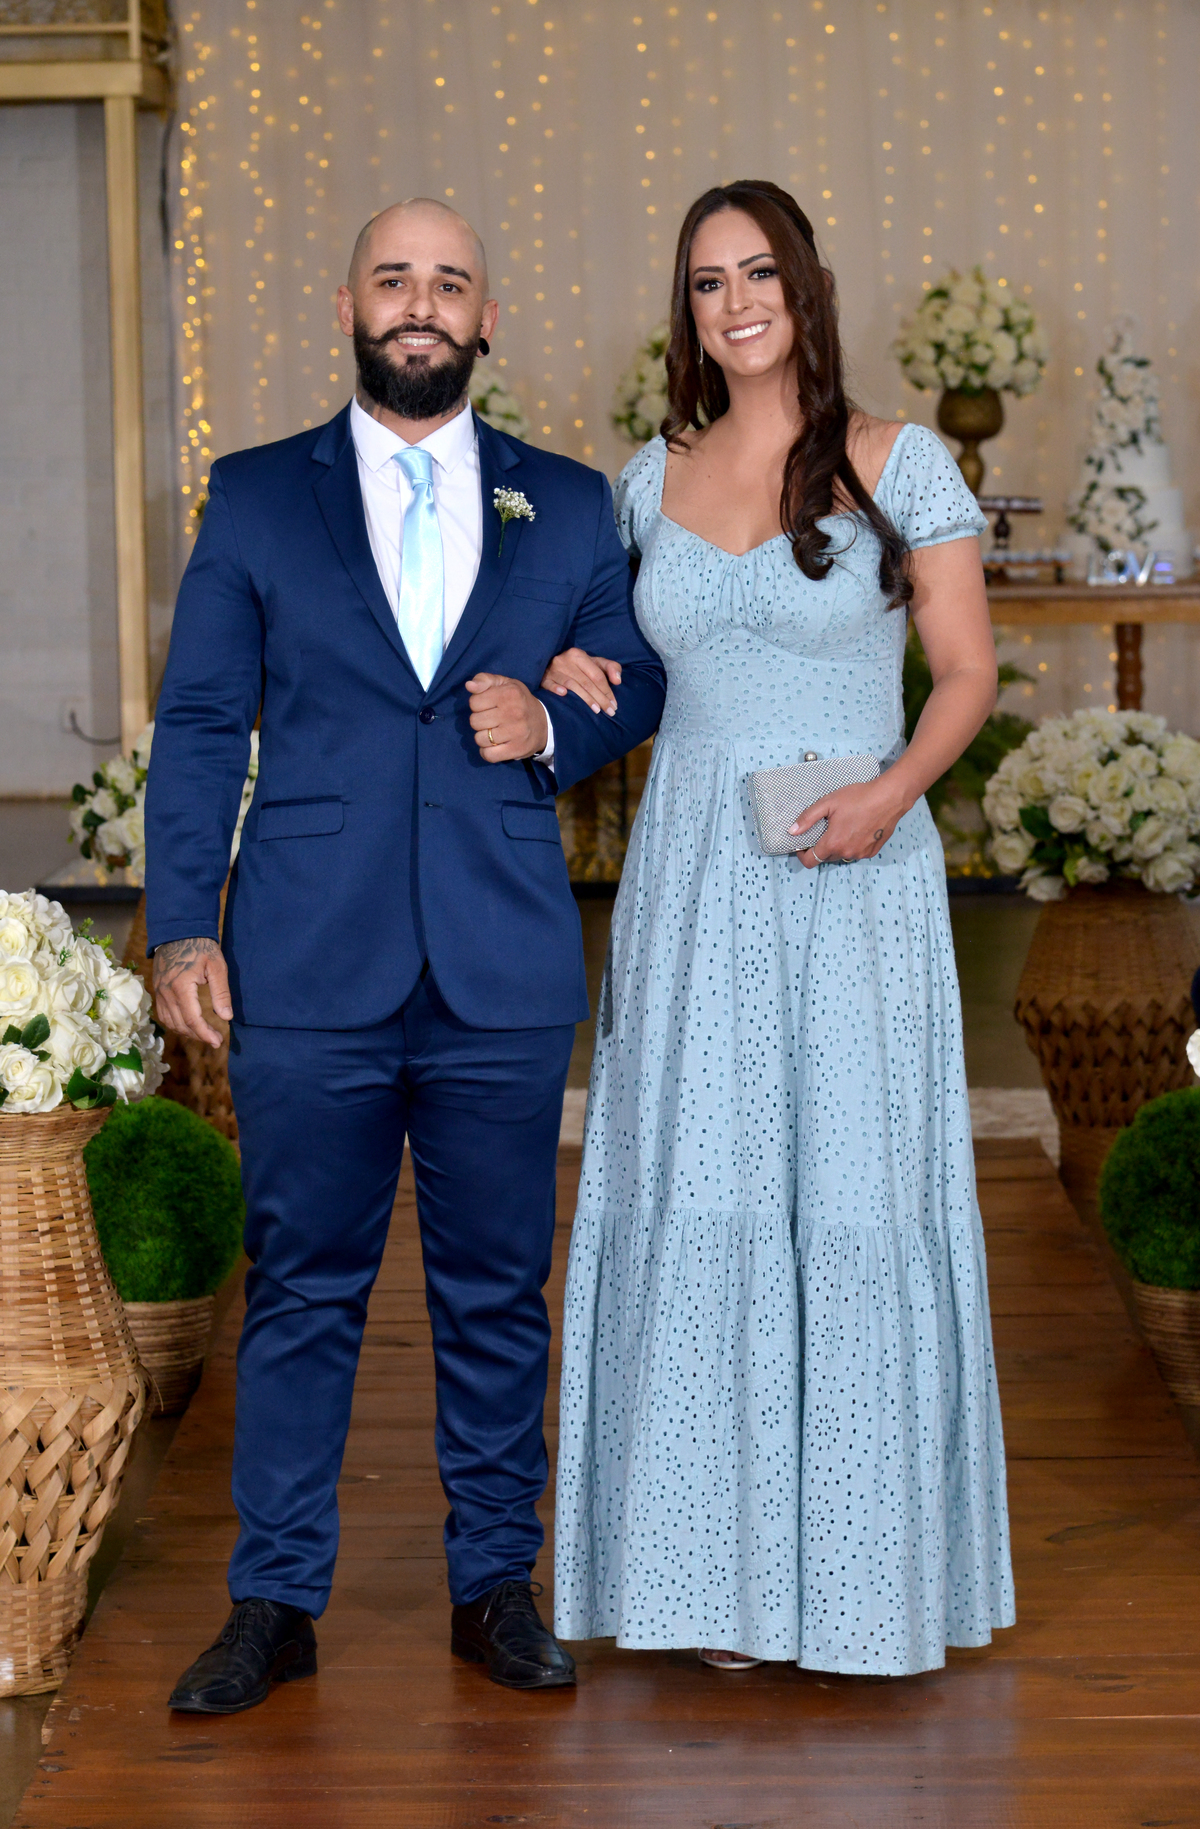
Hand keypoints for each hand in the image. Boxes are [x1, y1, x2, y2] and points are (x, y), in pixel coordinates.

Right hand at [152, 936, 232, 1047]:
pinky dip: (175, 1024)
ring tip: (204, 1034)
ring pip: (170, 1022)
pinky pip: (164, 1014)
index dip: (205, 1034)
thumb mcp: (217, 967)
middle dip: (198, 1035)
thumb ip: (221, 992)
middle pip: (181, 1024)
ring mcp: (159, 992)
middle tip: (215, 1039)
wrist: (179, 931)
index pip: (192, 1019)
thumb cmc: (201, 947)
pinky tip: (188, 1024)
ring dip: (187, 1032)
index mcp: (181, 987)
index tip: (218, 1042)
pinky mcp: (157, 990)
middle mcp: (166, 993)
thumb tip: (226, 1017)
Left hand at [466, 673, 549, 761]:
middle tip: (491, 721)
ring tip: (493, 733)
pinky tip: (493, 746)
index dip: (477, 705)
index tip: (488, 706)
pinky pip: (489, 755)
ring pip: (479, 739)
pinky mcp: (517, 749)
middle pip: (474, 722)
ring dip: (482, 738)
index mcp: (509, 693)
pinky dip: (487, 752)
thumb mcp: (505, 684)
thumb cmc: (518, 701)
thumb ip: (485, 680)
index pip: (474, 702)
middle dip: (479, 722)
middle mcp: (513, 712)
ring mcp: (516, 732)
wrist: (544, 723)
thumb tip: (469, 686)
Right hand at [540, 647, 621, 715]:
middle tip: (609, 711)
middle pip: (586, 682)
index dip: (607, 690)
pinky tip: (564, 695)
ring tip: (596, 710)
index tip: (614, 704)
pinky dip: (556, 688)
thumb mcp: (595, 663)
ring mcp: (553, 669)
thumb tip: (618, 681)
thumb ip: (610, 668)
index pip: (596, 675)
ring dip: (585, 698)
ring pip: (572, 685)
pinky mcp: (543, 677)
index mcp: (578, 655)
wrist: (550, 662)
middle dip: (600, 698)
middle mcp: (565, 660)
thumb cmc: (578, 666)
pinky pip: (549, 684)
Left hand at [790, 776, 907, 867]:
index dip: (802, 855)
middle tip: (824, 830)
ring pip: (841, 856)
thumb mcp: (828, 803)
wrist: (889, 797)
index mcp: (833, 843)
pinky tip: (856, 830)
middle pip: (826, 858)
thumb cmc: (859, 797)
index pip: (811, 861)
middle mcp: (846, 853)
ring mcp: (860, 854)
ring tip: (842, 827)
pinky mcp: (872, 851)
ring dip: (837, 847)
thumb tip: (792, 831)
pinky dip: (852, 845)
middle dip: (820, 848)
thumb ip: (808, 818)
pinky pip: (856, 853)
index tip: (801, 845)